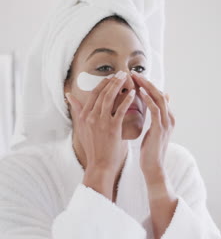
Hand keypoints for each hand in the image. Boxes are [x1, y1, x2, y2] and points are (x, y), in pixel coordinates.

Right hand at [66, 71, 135, 197]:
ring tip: (127, 79)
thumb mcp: (82, 127)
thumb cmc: (94, 147)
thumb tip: (68, 95)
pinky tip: (133, 94)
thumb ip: (77, 110)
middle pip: (102, 93)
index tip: (111, 77)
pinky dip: (126, 100)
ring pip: (110, 98)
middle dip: (112, 81)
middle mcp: (90, 117)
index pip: (93, 94)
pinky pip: (120, 110)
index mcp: (83, 116)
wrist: (99, 165)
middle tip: (121, 73)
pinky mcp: (112, 128)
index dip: (103, 84)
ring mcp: (101, 122)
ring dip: (118, 86)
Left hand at [130, 71, 174, 183]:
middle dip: (147, 82)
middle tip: (134, 73)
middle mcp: (169, 118)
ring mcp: (166, 123)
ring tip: (136, 78)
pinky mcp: (161, 128)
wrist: (154, 167)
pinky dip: (149, 99)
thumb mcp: (154, 130)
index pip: (159, 95)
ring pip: (159, 99)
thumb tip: (154, 107)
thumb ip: (156, 117)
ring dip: (147, 87)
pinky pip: (156, 110)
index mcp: (168, 117)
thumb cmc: (151, 150)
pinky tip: (140, 92)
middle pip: (160, 94)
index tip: (135, 77)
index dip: (148, 85)